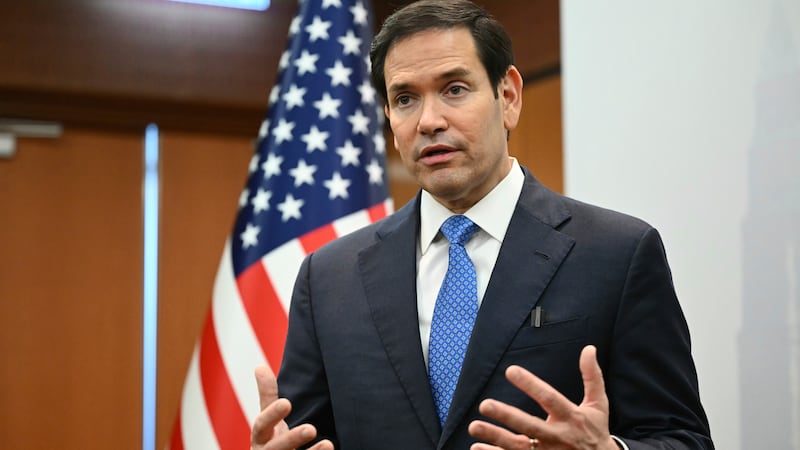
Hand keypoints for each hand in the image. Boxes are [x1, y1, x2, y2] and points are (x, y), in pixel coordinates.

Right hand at [251, 365, 333, 449]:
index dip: (272, 414)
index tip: (287, 403)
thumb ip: (267, 397)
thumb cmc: (272, 442)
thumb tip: (259, 366)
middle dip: (291, 439)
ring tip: (329, 444)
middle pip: (275, 449)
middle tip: (311, 428)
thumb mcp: (268, 421)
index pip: (261, 425)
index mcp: (261, 438)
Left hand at [468, 345, 617, 449]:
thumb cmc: (596, 432)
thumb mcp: (598, 405)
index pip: (549, 398)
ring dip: (495, 437)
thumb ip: (592, 377)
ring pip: (517, 446)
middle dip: (507, 416)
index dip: (530, 385)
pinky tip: (477, 447)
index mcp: (571, 417)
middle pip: (529, 426)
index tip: (510, 370)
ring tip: (474, 426)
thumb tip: (589, 348)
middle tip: (485, 404)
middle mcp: (557, 437)